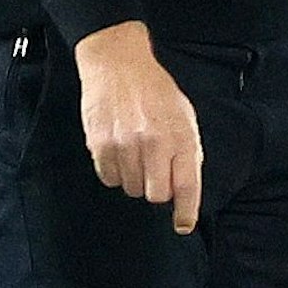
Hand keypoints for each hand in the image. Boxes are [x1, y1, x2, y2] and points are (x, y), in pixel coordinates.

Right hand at [75, 21, 203, 233]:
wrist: (118, 63)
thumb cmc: (154, 90)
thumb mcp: (184, 115)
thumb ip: (187, 151)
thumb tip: (185, 188)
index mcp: (180, 135)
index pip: (186, 185)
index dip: (186, 212)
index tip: (183, 224)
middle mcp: (153, 142)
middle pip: (156, 195)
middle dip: (157, 188)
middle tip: (155, 169)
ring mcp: (125, 145)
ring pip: (131, 188)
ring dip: (135, 177)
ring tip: (135, 150)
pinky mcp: (100, 145)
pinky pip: (109, 178)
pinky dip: (115, 170)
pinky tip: (118, 148)